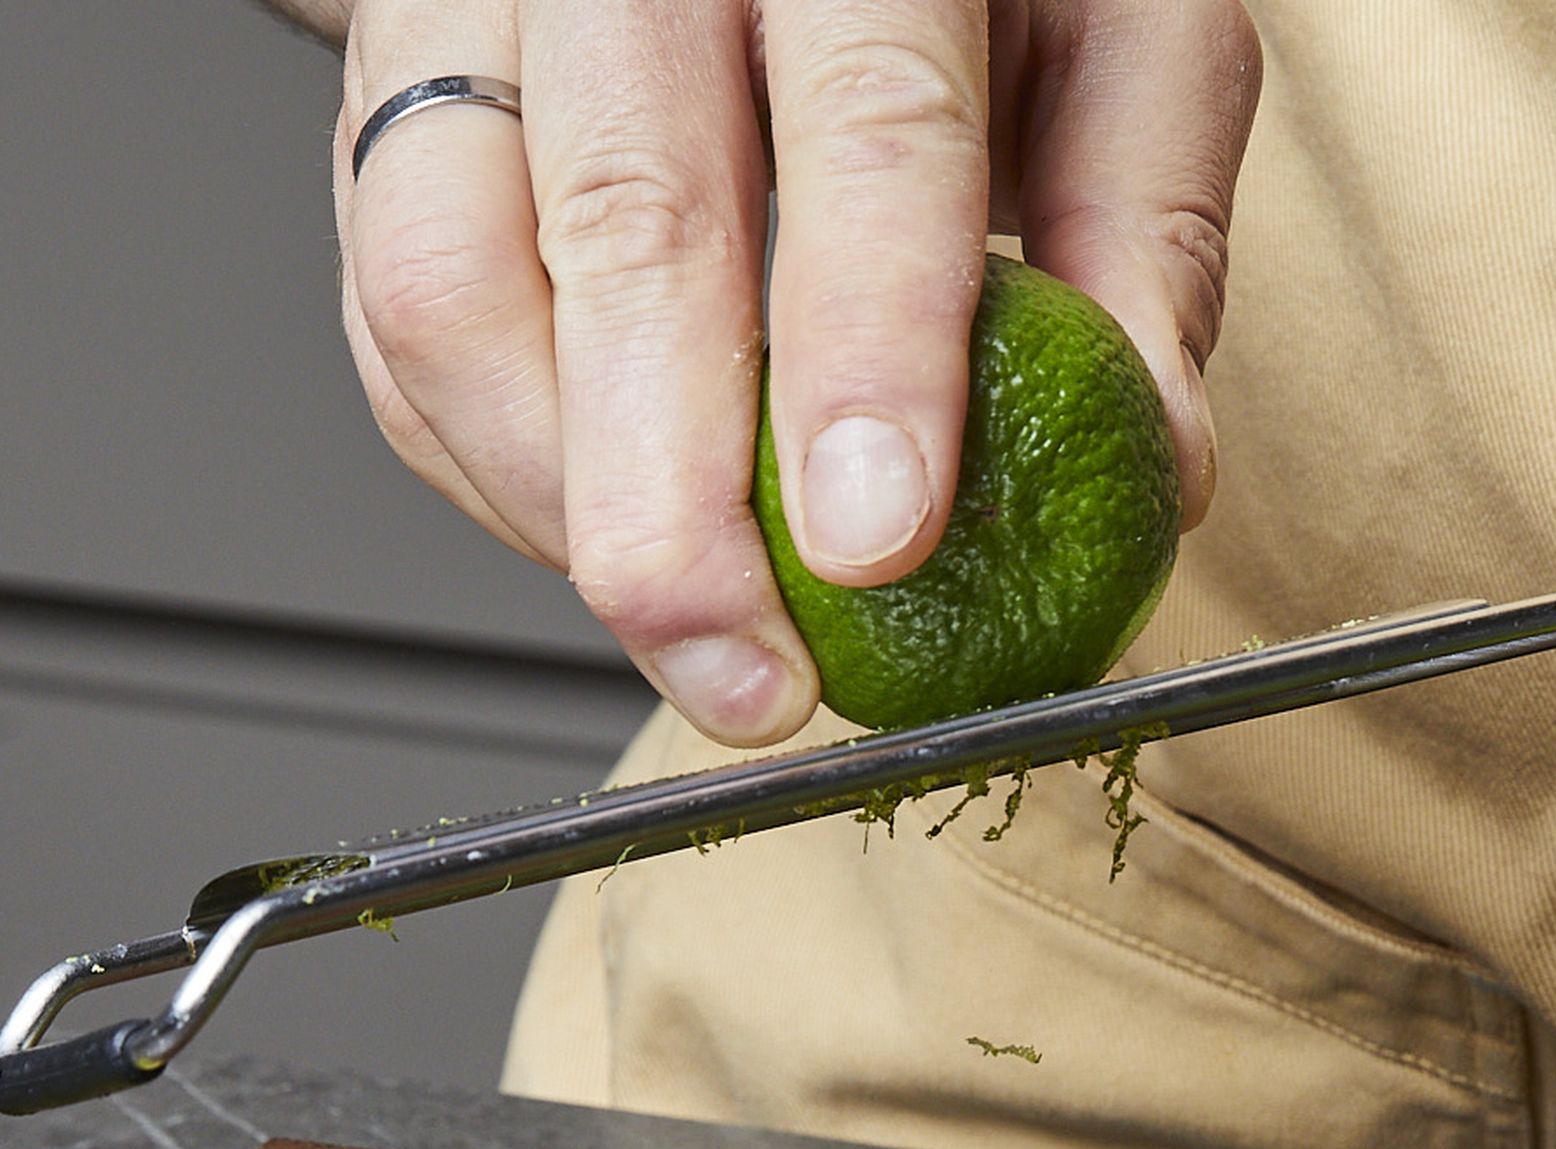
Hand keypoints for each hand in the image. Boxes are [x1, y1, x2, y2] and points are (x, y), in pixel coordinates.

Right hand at [308, 0, 1258, 742]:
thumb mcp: (1119, 36)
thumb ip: (1141, 230)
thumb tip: (1160, 461)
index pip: (862, 124)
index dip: (865, 348)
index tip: (878, 541)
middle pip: (623, 224)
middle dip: (677, 504)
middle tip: (751, 675)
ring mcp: (482, 21)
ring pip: (446, 281)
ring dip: (562, 510)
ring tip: (695, 640)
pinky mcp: (396, 110)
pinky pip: (397, 324)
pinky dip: (496, 472)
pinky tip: (609, 542)